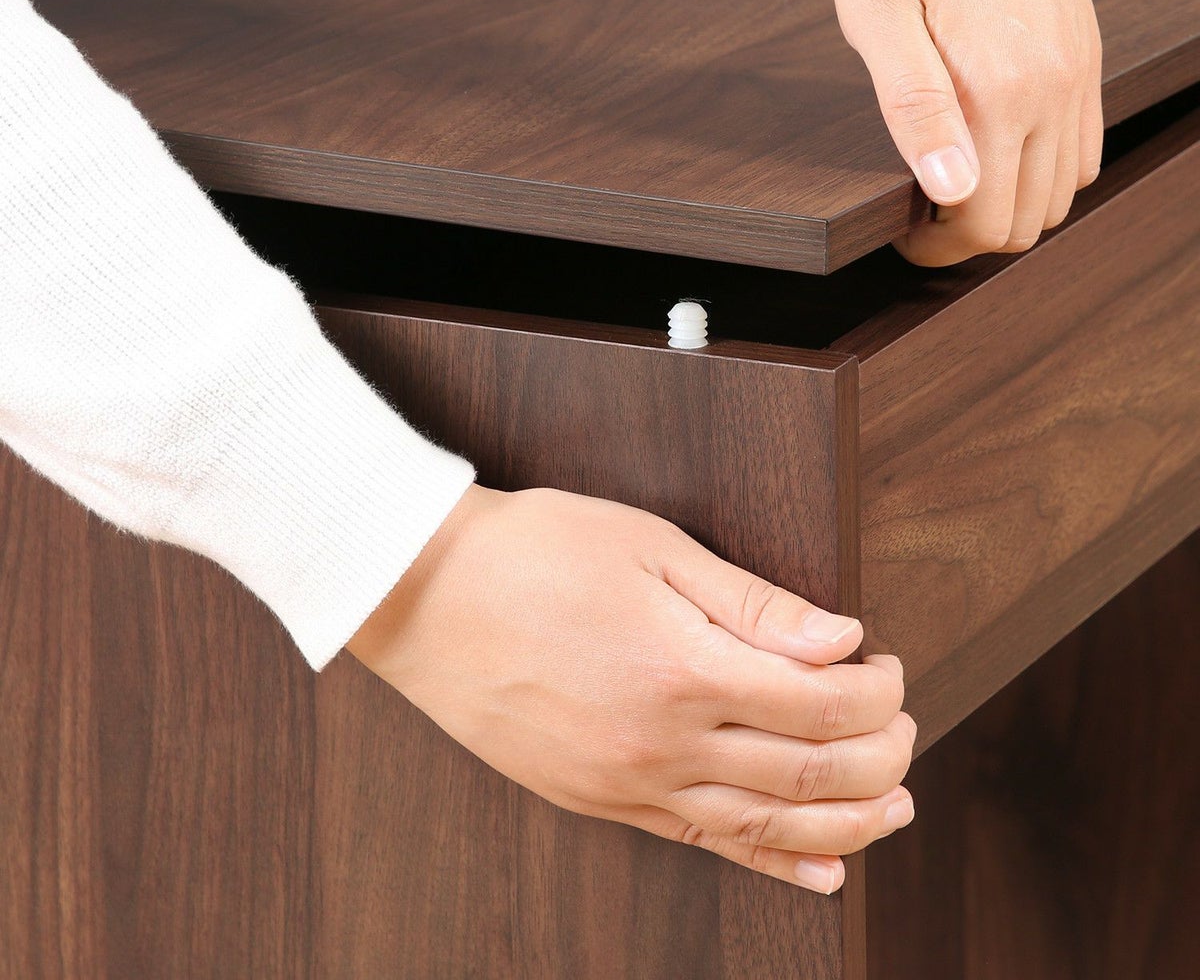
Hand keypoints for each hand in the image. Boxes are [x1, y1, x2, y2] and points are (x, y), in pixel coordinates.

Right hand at [348, 484, 915, 893]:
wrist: (423, 594)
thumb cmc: (532, 552)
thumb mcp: (650, 548)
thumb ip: (751, 603)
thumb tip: (841, 639)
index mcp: (683, 670)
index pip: (823, 703)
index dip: (878, 692)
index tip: (889, 665)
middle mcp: (662, 744)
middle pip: (809, 774)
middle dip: (881, 755)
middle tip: (905, 726)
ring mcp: (627, 785)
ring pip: (767, 826)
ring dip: (848, 820)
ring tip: (895, 804)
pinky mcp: (598, 801)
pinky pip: (701, 845)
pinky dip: (771, 862)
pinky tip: (820, 870)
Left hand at [829, 0, 1102, 265]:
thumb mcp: (878, 18)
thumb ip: (917, 112)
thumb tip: (950, 193)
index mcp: (1002, 87)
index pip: (985, 222)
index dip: (937, 250)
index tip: (901, 236)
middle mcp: (1055, 85)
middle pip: (1029, 220)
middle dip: (971, 238)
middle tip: (919, 217)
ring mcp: (1078, 67)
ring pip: (1064, 190)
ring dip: (1010, 207)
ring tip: (953, 185)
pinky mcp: (1084, 48)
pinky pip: (1085, 142)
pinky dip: (1046, 169)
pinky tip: (997, 150)